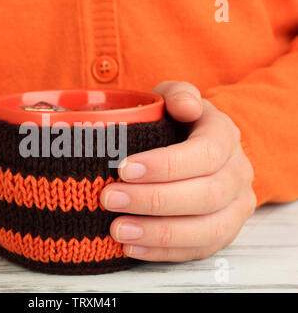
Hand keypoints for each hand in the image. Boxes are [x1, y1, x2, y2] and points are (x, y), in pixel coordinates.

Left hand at [100, 81, 256, 261]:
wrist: (193, 148)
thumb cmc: (176, 123)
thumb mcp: (174, 98)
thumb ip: (178, 94)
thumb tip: (185, 106)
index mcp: (225, 137)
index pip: (204, 154)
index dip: (165, 165)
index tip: (123, 169)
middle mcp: (237, 173)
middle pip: (206, 195)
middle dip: (153, 200)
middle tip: (109, 199)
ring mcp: (235, 207)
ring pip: (207, 230)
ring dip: (159, 233)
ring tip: (118, 230)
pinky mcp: (223, 232)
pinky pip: (199, 250)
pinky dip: (164, 252)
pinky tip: (132, 248)